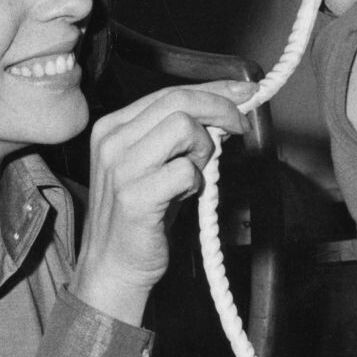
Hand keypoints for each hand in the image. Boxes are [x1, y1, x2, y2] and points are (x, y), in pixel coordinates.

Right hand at [71, 80, 251, 323]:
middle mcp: (112, 140)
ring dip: (203, 149)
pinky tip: (186, 196)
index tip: (244, 93)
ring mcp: (120, 168)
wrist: (113, 266)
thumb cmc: (140, 216)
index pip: (169, 92)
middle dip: (220, 108)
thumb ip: (179, 136)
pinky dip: (196, 182)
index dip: (213, 89)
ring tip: (196, 173)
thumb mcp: (154, 164)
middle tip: (240, 126)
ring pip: (182, 127)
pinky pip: (185, 171)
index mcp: (113, 127)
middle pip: (177, 101)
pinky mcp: (135, 197)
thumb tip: (224, 112)